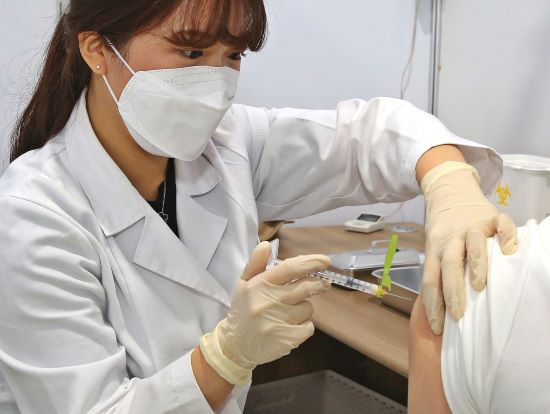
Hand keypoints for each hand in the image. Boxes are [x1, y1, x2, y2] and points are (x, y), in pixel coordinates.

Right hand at [200, 242, 330, 383]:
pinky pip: (308, 327)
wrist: (235, 345)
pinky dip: (303, 326)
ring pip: (307, 308)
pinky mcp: (284, 340)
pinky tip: (290, 327)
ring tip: (288, 313)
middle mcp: (267, 302)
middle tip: (322, 284)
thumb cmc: (244, 309)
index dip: (310, 263)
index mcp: (258, 284)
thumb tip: (266, 245)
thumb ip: (256, 263)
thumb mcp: (244, 283)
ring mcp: (276, 322)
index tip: (325, 261)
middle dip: (317, 285)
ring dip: (304, 309)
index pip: (289, 269)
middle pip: (305, 288)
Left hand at [421, 162, 516, 334]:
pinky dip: (506, 236)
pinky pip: (501, 224)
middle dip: (452, 291)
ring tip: (479, 285)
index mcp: (435, 250)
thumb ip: (440, 272)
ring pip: (472, 244)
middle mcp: (451, 239)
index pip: (430, 279)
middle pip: (449, 265)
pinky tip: (509, 251)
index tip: (438, 328)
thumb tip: (442, 310)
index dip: (432, 304)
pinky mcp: (490, 216)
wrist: (450, 192)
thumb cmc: (444, 231)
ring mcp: (471, 227)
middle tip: (458, 315)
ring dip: (475, 264)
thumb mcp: (435, 248)